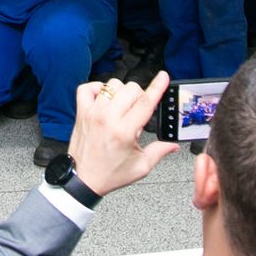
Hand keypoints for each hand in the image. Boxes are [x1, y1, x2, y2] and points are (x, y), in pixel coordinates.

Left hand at [67, 75, 179, 196]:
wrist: (82, 179)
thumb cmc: (110, 174)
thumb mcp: (140, 167)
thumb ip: (159, 152)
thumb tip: (174, 146)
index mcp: (124, 132)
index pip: (145, 103)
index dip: (157, 87)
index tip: (163, 76)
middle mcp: (107, 118)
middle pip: (130, 89)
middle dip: (139, 96)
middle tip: (137, 112)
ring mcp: (92, 113)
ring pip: (111, 85)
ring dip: (121, 93)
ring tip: (121, 108)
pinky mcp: (81, 112)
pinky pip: (87, 87)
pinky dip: (96, 88)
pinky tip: (104, 99)